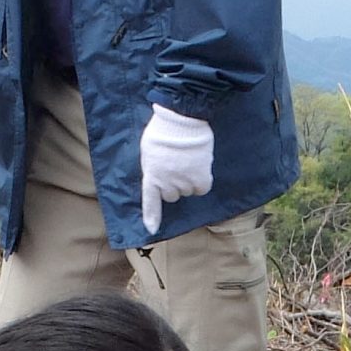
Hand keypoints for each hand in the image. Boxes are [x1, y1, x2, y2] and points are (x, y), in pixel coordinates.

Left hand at [139, 105, 216, 235]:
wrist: (183, 120)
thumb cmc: (163, 130)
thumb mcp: (148, 150)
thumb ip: (152, 167)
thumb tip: (158, 178)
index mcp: (151, 174)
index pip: (150, 201)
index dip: (151, 216)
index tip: (151, 230)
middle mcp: (167, 183)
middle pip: (172, 196)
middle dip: (173, 185)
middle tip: (176, 167)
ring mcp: (184, 182)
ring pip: (187, 191)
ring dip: (188, 181)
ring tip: (188, 162)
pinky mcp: (200, 179)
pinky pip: (201, 189)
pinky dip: (201, 181)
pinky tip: (199, 166)